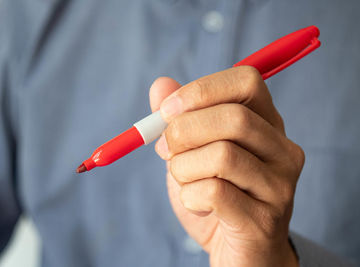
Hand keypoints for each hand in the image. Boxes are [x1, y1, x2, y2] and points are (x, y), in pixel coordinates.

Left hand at [149, 67, 303, 266]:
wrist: (238, 251)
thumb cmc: (215, 195)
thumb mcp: (192, 151)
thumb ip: (179, 117)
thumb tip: (160, 84)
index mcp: (267, 123)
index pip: (246, 82)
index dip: (201, 90)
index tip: (166, 110)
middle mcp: (282, 150)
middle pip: (233, 118)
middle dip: (183, 131)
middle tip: (165, 150)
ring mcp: (279, 185)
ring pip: (222, 155)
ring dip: (183, 168)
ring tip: (183, 181)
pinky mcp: (264, 219)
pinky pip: (214, 193)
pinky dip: (189, 197)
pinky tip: (196, 205)